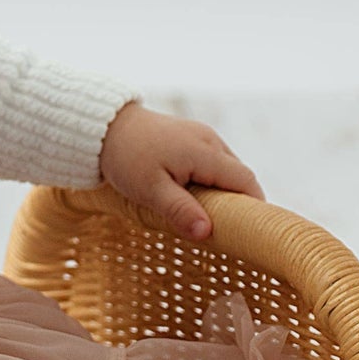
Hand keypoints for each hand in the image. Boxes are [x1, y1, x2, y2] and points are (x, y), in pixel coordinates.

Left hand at [97, 102, 264, 241]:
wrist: (104, 126)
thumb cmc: (126, 158)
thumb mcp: (150, 190)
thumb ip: (180, 211)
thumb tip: (208, 232)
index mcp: (205, 152)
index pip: (246, 181)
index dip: (254, 206)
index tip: (251, 231)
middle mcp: (210, 140)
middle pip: (239, 175)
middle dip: (238, 202)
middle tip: (226, 230)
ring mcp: (201, 136)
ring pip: (225, 169)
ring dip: (222, 192)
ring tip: (206, 215)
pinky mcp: (191, 137)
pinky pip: (212, 162)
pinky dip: (210, 180)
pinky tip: (192, 195)